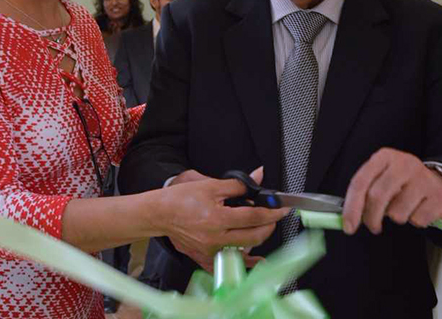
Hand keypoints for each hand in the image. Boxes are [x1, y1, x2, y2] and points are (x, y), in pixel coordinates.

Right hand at [161, 167, 286, 271]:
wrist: (159, 213)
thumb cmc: (180, 199)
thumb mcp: (209, 185)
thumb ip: (237, 184)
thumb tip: (258, 177)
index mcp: (218, 219)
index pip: (254, 217)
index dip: (272, 212)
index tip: (282, 208)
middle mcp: (216, 238)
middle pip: (254, 237)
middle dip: (269, 226)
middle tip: (273, 216)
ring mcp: (211, 251)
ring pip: (244, 251)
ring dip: (257, 239)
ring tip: (262, 228)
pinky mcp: (205, 258)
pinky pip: (229, 264)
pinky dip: (244, 262)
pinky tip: (256, 260)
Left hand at [343, 148, 441, 234]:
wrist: (440, 184)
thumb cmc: (403, 184)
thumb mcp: (383, 179)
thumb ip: (364, 194)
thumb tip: (347, 219)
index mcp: (384, 157)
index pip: (360, 182)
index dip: (351, 207)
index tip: (348, 226)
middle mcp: (404, 164)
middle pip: (377, 196)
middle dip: (371, 218)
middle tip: (373, 226)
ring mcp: (424, 179)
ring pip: (397, 212)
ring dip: (396, 218)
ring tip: (403, 209)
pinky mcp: (439, 196)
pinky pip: (417, 220)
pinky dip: (415, 221)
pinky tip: (419, 209)